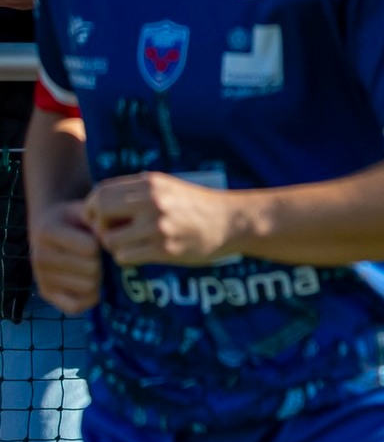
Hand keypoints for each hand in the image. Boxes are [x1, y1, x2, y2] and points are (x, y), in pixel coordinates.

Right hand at [31, 200, 101, 313]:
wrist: (49, 227)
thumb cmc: (75, 219)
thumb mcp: (86, 211)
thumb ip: (100, 221)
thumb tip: (109, 239)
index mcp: (48, 232)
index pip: (91, 249)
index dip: (103, 244)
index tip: (99, 238)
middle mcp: (39, 256)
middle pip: (92, 269)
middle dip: (101, 261)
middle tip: (96, 255)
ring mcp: (40, 277)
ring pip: (89, 287)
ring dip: (97, 278)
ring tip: (89, 265)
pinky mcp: (46, 293)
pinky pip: (77, 307)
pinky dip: (90, 298)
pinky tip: (90, 284)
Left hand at [84, 173, 241, 265]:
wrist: (233, 222)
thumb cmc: (197, 205)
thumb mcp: (167, 186)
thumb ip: (136, 191)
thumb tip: (97, 203)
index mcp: (150, 184)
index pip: (101, 192)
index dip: (93, 207)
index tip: (100, 217)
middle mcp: (152, 202)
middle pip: (99, 213)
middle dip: (99, 226)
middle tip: (111, 232)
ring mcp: (159, 226)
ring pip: (110, 240)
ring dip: (114, 246)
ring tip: (131, 244)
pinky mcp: (166, 249)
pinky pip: (125, 257)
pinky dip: (127, 257)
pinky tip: (142, 253)